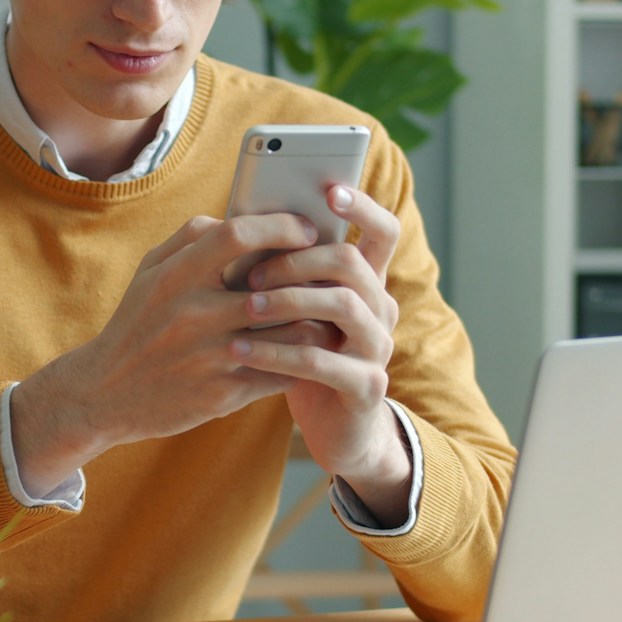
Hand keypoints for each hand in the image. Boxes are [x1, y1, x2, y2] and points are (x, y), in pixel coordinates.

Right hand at [11, 212, 341, 492]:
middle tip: (333, 270)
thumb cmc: (136, 322)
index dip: (281, 226)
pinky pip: (281, 374)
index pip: (239, 235)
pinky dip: (303, 360)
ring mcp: (210, 357)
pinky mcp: (222, 395)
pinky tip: (312, 349)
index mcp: (176, 276)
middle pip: (275, 288)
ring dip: (316, 321)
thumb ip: (191, 237)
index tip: (306, 229)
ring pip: (289, 335)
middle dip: (312, 277)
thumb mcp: (150, 270)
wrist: (104, 393)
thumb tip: (238, 217)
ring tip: (329, 310)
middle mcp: (193, 314)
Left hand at [234, 185, 411, 516]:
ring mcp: (378, 348)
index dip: (361, 206)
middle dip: (298, 259)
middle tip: (251, 270)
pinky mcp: (366, 386)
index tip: (328, 189)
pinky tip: (240, 350)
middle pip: (352, 262)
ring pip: (343, 305)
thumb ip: (287, 273)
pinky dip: (277, 352)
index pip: (381, 230)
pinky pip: (322, 361)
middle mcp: (382, 309)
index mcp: (367, 283)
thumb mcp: (297, 312)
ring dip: (288, 300)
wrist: (337, 431)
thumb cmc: (305, 358)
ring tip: (245, 307)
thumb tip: (246, 223)